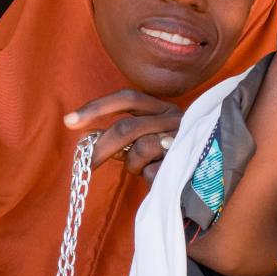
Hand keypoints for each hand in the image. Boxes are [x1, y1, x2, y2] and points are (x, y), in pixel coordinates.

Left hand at [64, 90, 184, 179]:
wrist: (207, 177)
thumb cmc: (169, 156)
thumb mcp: (146, 139)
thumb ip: (122, 135)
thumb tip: (87, 137)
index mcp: (164, 108)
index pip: (127, 97)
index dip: (96, 107)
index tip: (70, 122)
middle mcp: (175, 118)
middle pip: (127, 127)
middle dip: (102, 146)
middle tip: (88, 162)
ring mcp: (183, 138)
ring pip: (140, 148)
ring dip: (133, 164)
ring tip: (141, 168)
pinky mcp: (187, 160)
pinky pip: (152, 170)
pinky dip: (148, 176)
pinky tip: (158, 176)